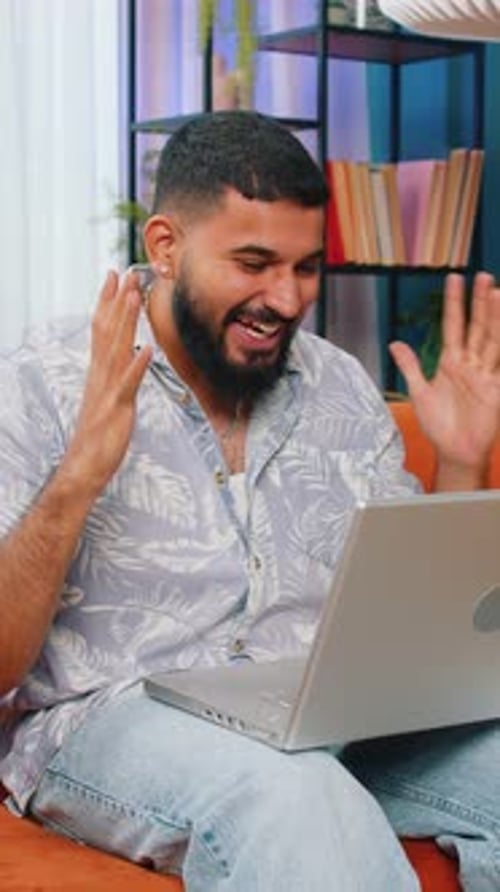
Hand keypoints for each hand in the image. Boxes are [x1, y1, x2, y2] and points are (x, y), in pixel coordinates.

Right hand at [60, 270, 152, 496]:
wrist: (85, 465)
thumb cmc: (99, 435)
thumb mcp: (109, 398)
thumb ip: (115, 374)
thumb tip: (126, 353)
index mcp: (99, 371)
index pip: (101, 329)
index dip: (107, 302)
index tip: (114, 277)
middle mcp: (101, 375)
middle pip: (108, 331)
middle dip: (117, 302)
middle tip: (125, 274)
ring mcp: (108, 390)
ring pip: (117, 350)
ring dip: (125, 323)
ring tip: (133, 297)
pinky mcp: (117, 408)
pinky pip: (128, 384)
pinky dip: (137, 367)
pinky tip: (147, 350)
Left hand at [390, 272, 499, 484]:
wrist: (454, 452)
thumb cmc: (438, 425)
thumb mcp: (419, 392)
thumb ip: (410, 366)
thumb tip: (395, 343)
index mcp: (450, 362)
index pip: (453, 325)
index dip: (454, 303)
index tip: (455, 279)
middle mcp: (469, 364)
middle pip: (477, 326)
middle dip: (480, 302)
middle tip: (484, 276)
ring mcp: (484, 374)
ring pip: (493, 339)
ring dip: (495, 318)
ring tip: (498, 293)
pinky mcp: (495, 389)